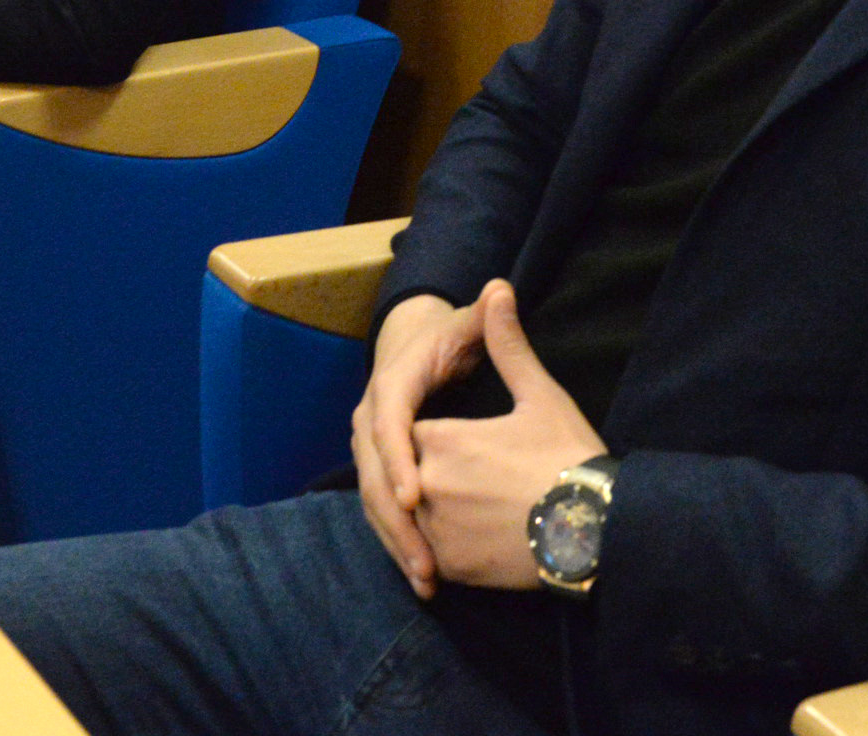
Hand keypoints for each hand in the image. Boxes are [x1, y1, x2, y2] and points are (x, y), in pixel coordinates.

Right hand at [351, 292, 487, 597]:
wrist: (411, 343)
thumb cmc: (448, 338)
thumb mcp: (466, 326)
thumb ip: (487, 319)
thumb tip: (499, 288)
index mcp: (392, 385)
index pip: (387, 426)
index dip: (398, 462)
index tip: (415, 497)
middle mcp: (369, 419)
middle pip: (372, 477)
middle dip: (396, 523)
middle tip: (426, 562)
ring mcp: (367, 448)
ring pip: (371, 501)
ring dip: (396, 542)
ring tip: (426, 579)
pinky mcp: (376, 469)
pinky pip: (380, 509)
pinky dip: (397, 541)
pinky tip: (423, 573)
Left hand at [407, 281, 605, 590]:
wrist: (594, 530)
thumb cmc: (568, 457)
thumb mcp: (539, 396)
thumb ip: (508, 345)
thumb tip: (498, 288)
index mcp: (440, 439)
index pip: (410, 433)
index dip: (428, 436)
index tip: (458, 441)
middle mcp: (425, 485)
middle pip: (407, 477)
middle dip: (420, 478)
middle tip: (464, 484)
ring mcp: (435, 531)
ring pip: (409, 521)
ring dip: (419, 519)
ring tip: (458, 517)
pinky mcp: (450, 568)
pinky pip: (427, 557)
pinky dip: (432, 551)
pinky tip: (460, 547)